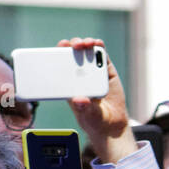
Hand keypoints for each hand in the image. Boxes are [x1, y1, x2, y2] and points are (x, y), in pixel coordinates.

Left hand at [57, 38, 135, 163]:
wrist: (111, 124)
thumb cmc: (93, 119)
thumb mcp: (86, 115)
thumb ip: (84, 108)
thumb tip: (79, 100)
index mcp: (67, 83)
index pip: (59, 65)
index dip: (57, 54)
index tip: (57, 48)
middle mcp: (78, 75)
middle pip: (72, 55)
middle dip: (70, 46)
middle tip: (71, 45)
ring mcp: (93, 71)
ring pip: (86, 53)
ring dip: (85, 44)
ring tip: (85, 43)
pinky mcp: (106, 71)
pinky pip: (102, 57)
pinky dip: (99, 48)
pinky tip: (98, 44)